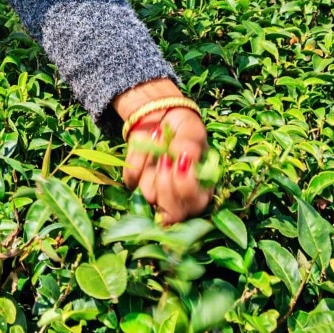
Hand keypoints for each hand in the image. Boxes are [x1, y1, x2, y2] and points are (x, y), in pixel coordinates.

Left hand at [115, 80, 210, 224]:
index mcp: (202, 189)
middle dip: (166, 187)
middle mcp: (180, 198)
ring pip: (149, 195)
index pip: (196, 205)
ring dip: (152, 164)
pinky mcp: (136, 184)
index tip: (182, 162)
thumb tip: (185, 156)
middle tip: (165, 159)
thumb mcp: (193, 131)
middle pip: (173, 214)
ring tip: (160, 144)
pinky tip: (147, 144)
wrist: (162, 117)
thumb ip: (192, 145)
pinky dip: (137, 158)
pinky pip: (131, 179)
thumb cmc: (184, 129)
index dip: (187, 188)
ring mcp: (156, 193)